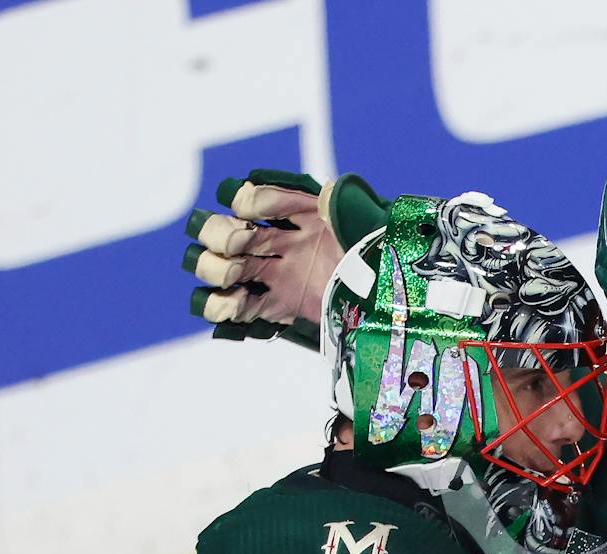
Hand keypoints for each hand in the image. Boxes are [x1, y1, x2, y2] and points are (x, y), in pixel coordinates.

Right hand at [182, 169, 387, 348]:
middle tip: (236, 245)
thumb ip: (345, 207)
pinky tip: (233, 304)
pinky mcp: (278, 307)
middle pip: (223, 231)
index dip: (246, 201)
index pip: (255, 198)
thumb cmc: (378, 255)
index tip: (248, 209)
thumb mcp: (367, 225)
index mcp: (298, 215)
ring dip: (215, 268)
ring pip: (219, 266)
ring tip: (235, 275)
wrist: (391, 299)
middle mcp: (279, 243)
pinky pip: (237, 308)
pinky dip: (223, 307)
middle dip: (220, 234)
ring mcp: (275, 275)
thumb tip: (326, 192)